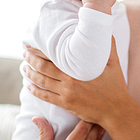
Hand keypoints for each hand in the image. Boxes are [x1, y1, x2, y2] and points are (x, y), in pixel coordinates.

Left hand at [25, 38, 139, 139]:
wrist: (116, 109)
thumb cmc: (116, 85)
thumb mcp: (114, 63)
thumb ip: (109, 46)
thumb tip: (106, 30)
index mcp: (79, 67)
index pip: (54, 55)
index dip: (40, 49)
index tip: (32, 44)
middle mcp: (70, 79)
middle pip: (43, 67)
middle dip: (30, 59)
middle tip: (24, 52)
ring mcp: (66, 92)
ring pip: (41, 81)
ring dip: (29, 73)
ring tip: (23, 67)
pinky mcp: (66, 104)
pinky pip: (45, 96)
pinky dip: (34, 90)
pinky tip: (28, 85)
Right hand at [33, 117, 104, 139]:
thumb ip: (44, 135)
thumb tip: (37, 118)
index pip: (81, 132)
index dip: (87, 122)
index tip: (89, 112)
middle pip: (91, 138)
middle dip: (95, 126)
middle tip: (99, 115)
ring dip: (99, 135)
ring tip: (102, 125)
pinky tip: (99, 138)